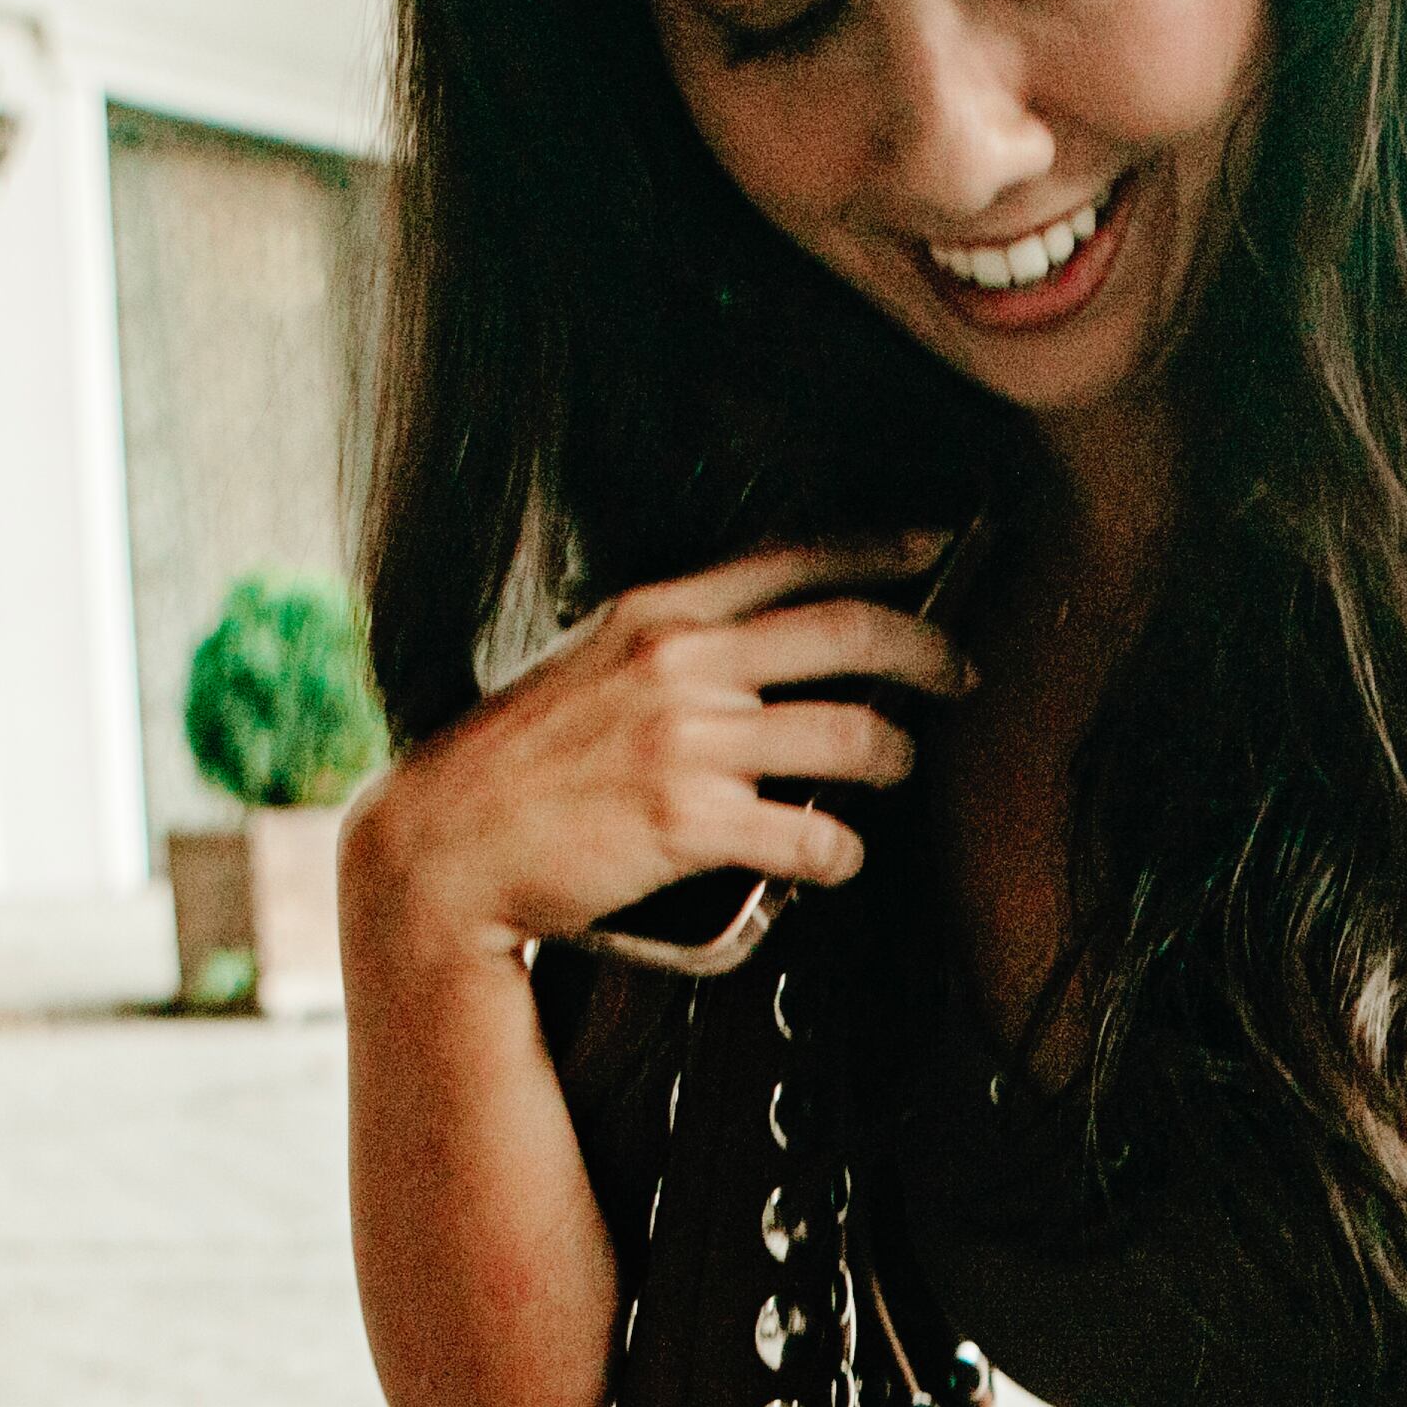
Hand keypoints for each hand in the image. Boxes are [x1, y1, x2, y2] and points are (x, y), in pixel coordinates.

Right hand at [339, 531, 971, 963]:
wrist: (444, 845)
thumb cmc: (513, 766)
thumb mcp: (584, 666)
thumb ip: (668, 649)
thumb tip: (754, 655)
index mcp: (656, 612)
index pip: (794, 558)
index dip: (881, 551)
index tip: (935, 550)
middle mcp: (681, 661)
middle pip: (849, 634)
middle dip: (929, 649)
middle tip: (962, 670)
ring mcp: (689, 740)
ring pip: (851, 736)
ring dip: (895, 756)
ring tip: (896, 766)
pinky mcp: (692, 821)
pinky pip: (813, 834)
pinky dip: (842, 851)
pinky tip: (838, 856)